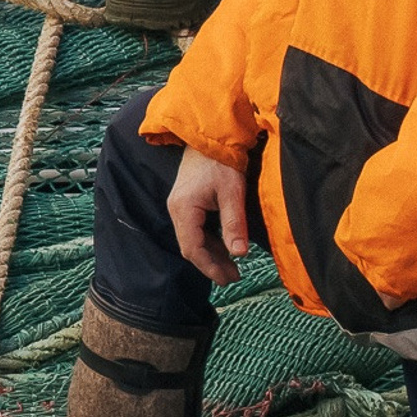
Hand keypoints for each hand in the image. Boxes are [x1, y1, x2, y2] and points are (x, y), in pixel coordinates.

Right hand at [165, 147, 250, 287]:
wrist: (210, 137)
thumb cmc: (222, 162)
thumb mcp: (232, 193)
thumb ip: (234, 224)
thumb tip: (240, 254)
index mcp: (184, 209)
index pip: (192, 247)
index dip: (210, 267)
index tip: (229, 279)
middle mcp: (176, 209)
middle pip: (190, 246)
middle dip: (211, 264)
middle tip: (234, 278)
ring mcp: (180, 206)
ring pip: (192, 238)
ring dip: (211, 254)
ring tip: (233, 267)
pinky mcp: (186, 202)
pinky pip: (195, 229)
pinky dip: (210, 241)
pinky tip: (226, 247)